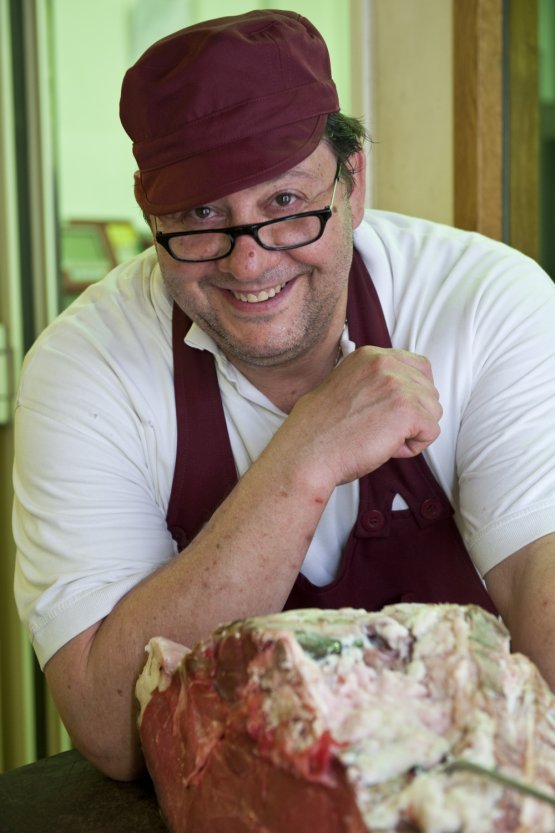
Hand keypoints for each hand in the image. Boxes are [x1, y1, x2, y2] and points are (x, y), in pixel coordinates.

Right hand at [278, 346, 441, 488]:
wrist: (307, 451)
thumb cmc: (321, 429)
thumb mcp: (345, 385)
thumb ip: (373, 380)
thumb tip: (399, 391)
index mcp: (370, 356)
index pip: (418, 367)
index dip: (412, 394)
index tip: (391, 411)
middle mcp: (385, 363)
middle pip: (429, 390)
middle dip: (412, 415)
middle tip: (379, 428)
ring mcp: (397, 385)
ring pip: (433, 411)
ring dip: (412, 431)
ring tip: (380, 437)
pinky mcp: (406, 410)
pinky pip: (431, 432)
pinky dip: (413, 447)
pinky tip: (386, 447)